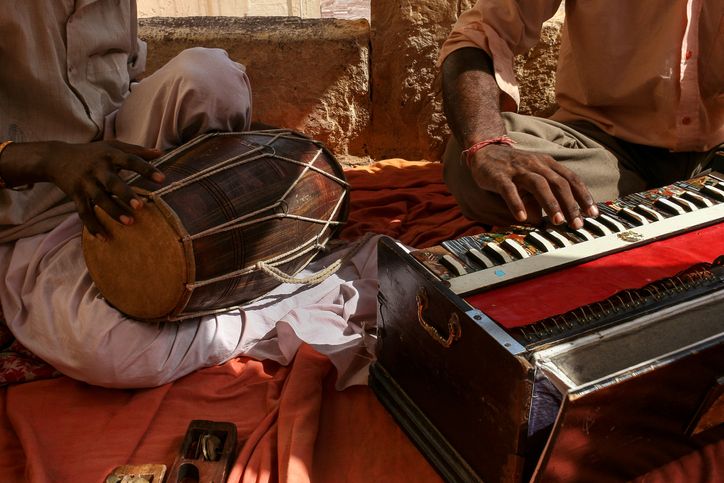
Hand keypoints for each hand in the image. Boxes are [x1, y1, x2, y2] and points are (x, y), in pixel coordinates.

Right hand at [40, 140, 164, 238]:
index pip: (130, 160)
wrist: (55, 158)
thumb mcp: (112, 146)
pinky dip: (93, 226)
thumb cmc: (92, 153)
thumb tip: (161, 152)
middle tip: (140, 207)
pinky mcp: (75, 195)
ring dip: (113, 212)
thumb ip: (137, 150)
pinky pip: (84, 213)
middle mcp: (97, 169)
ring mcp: (85, 183)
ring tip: (130, 223)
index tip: (162, 179)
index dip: (146, 169)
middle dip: (125, 194)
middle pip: (112, 182)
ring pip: (99, 200)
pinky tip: (105, 239)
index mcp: (109, 155)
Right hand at [468, 144, 598, 227]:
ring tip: (557, 222)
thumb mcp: (535, 175)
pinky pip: (509, 190)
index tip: (592, 213)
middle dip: (570, 204)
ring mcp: (518, 169)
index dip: (583, 196)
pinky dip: (516, 204)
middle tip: (577, 224)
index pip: (571, 179)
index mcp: (547, 164)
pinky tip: (522, 218)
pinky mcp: (499, 176)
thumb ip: (548, 192)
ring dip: (550, 204)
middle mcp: (536, 164)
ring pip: (538, 185)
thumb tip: (560, 216)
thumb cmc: (514, 168)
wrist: (485, 151)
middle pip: (558, 183)